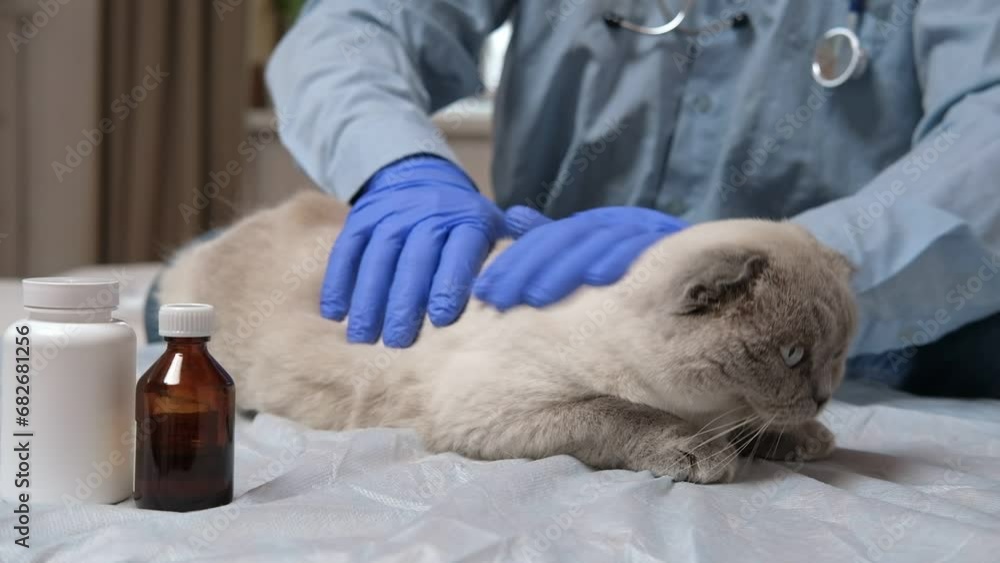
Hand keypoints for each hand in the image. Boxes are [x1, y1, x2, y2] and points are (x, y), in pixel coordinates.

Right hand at [321, 156, 504, 346]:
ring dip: (368, 298)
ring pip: (378, 255)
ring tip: (363, 338)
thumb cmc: (464, 226)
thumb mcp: (494, 229)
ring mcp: (392, 212)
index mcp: (468, 219)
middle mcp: (430, 211)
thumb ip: (510, 257)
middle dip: (404, 301)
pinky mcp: (361, 216)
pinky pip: (347, 248)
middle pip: (415, 257)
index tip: (440, 320)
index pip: (459, 250)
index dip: (449, 283)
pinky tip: (335, 313)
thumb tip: (519, 295)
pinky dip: (339, 281)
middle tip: (397, 342)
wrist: (420, 178)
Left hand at [474, 206, 687, 309]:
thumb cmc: (643, 282)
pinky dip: (621, 258)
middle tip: (500, 297)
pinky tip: (598, 278)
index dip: (516, 262)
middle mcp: (622, 224)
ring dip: (567, 267)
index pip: (550, 239)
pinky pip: (646, 247)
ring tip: (536, 297)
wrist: (717, 279)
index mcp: (599, 229)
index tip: (485, 292)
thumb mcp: (592, 260)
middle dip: (531, 266)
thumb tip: (513, 215)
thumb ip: (553, 241)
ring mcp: (649, 232)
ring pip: (600, 241)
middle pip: (569, 238)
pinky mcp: (677, 243)